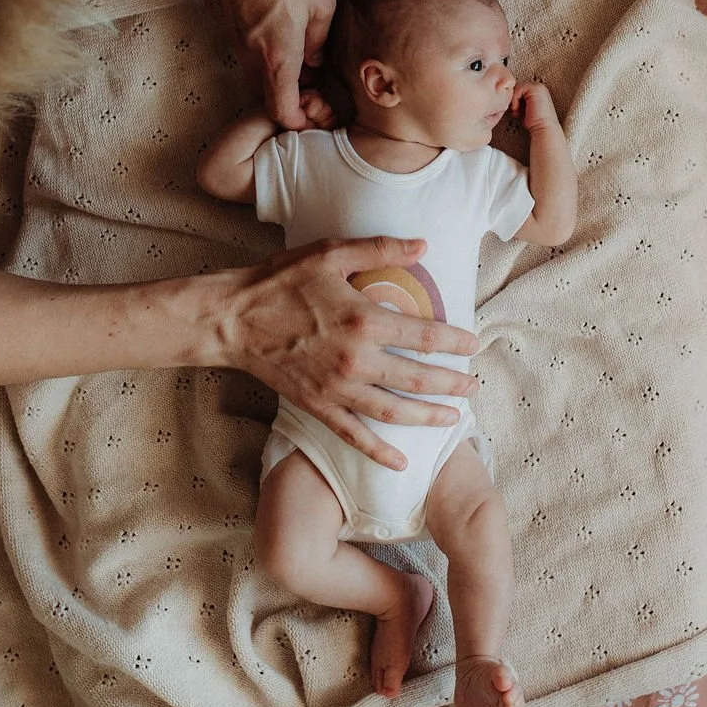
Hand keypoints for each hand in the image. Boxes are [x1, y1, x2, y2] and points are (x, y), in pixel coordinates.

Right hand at [201, 0, 336, 128]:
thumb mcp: (323, 0)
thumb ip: (320, 38)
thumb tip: (314, 58)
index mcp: (278, 58)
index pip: (281, 111)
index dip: (297, 120)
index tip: (311, 110)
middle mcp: (248, 54)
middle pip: (265, 90)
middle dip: (287, 91)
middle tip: (309, 72)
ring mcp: (229, 36)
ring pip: (252, 65)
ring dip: (272, 63)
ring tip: (294, 37)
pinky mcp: (218, 16)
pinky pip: (240, 40)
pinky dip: (257, 39)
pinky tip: (271, 10)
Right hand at [211, 236, 481, 470]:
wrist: (231, 319)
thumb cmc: (279, 281)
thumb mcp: (330, 253)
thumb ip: (380, 249)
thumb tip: (425, 245)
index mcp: (365, 320)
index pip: (427, 337)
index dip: (457, 343)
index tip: (474, 346)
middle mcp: (357, 359)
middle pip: (419, 378)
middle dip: (452, 384)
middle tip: (474, 386)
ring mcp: (337, 388)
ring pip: (394, 412)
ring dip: (428, 417)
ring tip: (454, 418)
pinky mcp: (317, 406)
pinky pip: (355, 435)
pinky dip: (380, 452)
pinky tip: (402, 461)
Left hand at [510, 80, 558, 133]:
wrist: (543, 128)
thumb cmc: (534, 122)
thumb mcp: (524, 109)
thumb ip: (519, 101)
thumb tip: (508, 98)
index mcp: (537, 91)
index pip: (520, 89)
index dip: (515, 99)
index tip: (516, 112)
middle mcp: (539, 87)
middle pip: (518, 87)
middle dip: (514, 99)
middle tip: (516, 111)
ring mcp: (538, 87)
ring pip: (517, 87)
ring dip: (514, 100)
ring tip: (517, 111)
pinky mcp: (535, 89)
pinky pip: (518, 89)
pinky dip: (515, 99)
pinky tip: (518, 109)